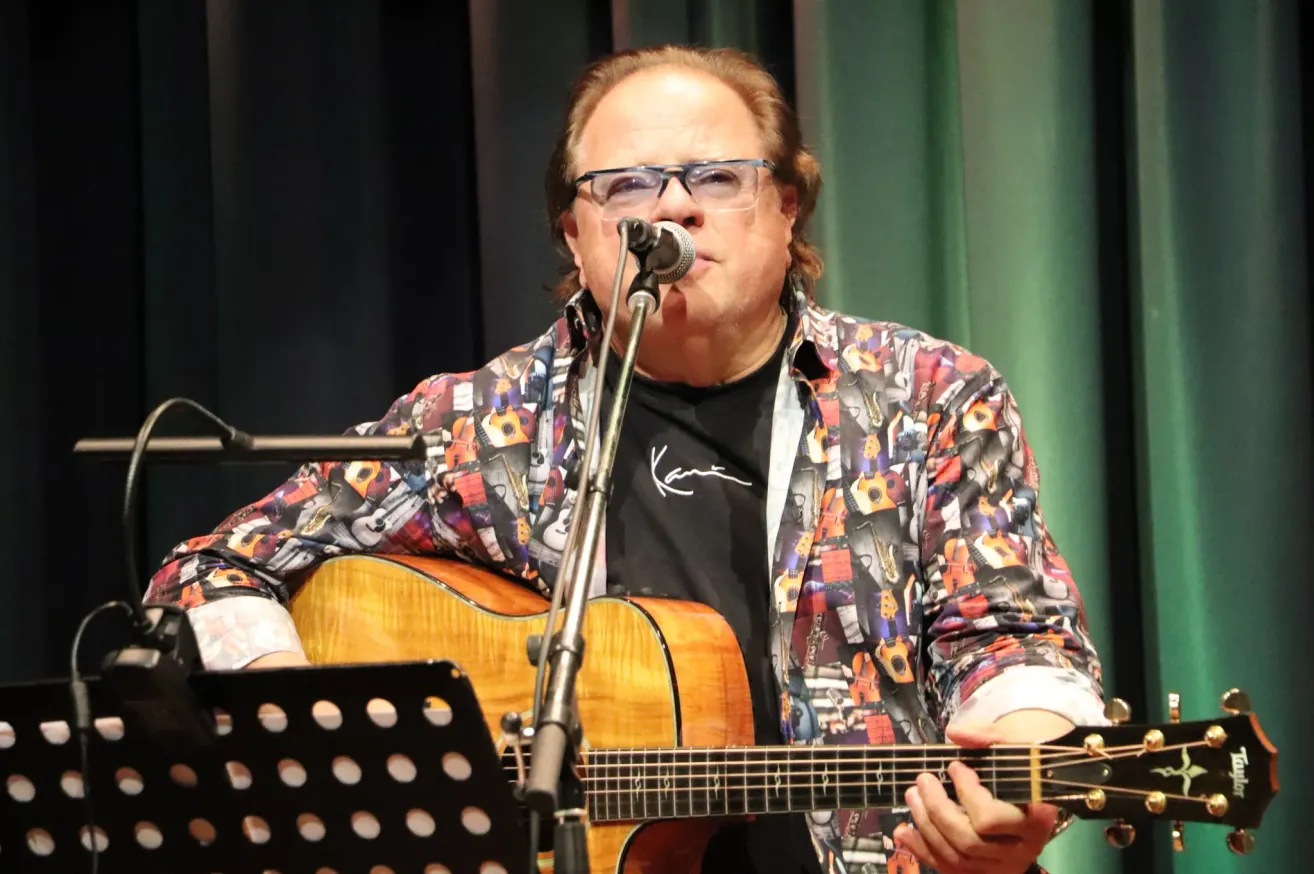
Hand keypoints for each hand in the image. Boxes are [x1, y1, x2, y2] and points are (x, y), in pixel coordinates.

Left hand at [892, 711, 1071, 873]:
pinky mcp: (985, 872)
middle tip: (922, 780)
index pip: (989, 817)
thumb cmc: (1023, 768)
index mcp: (1035, 820)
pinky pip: (949, 868)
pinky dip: (922, 849)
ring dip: (925, 825)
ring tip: (912, 795)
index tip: (954, 766)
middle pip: (968, 840)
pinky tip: (904, 831)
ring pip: (956, 857)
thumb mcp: (1015, 746)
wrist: (1036, 794)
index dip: (966, 792)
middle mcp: (1021, 850)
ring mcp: (1002, 866)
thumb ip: (988, 736)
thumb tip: (956, 733)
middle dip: (937, 809)